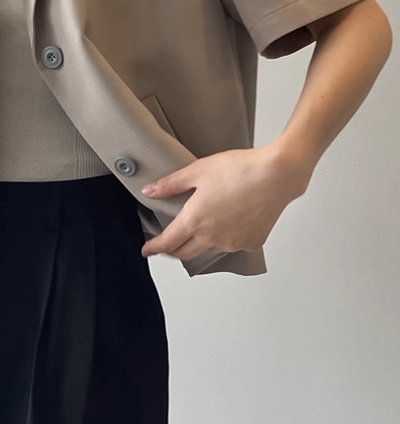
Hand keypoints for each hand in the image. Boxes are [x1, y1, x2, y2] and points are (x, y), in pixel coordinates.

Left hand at [139, 143, 310, 259]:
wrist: (277, 175)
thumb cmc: (239, 170)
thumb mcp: (197, 171)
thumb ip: (170, 184)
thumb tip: (149, 191)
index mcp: (195, 221)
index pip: (167, 242)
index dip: (154, 248)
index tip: (146, 250)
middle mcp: (212, 238)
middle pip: (185, 253)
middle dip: (172, 250)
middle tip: (167, 243)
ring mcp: (233, 243)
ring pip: (208, 248)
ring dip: (199, 242)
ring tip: (200, 225)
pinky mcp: (251, 243)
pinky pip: (231, 244)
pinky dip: (225, 237)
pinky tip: (228, 221)